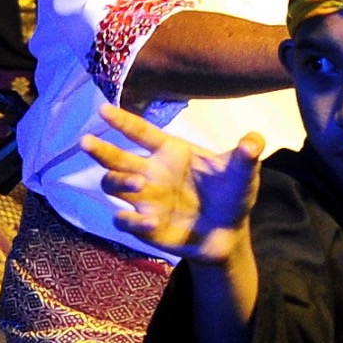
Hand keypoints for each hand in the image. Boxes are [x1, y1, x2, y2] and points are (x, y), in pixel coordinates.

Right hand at [81, 101, 261, 263]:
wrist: (230, 232)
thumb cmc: (231, 194)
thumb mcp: (244, 173)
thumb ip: (247, 155)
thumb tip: (255, 141)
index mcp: (170, 152)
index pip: (140, 132)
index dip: (122, 121)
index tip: (103, 109)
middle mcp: (151, 173)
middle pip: (115, 158)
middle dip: (100, 149)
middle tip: (88, 141)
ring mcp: (145, 199)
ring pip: (112, 184)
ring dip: (118, 182)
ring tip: (137, 183)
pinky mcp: (145, 226)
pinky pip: (125, 220)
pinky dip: (132, 220)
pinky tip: (150, 221)